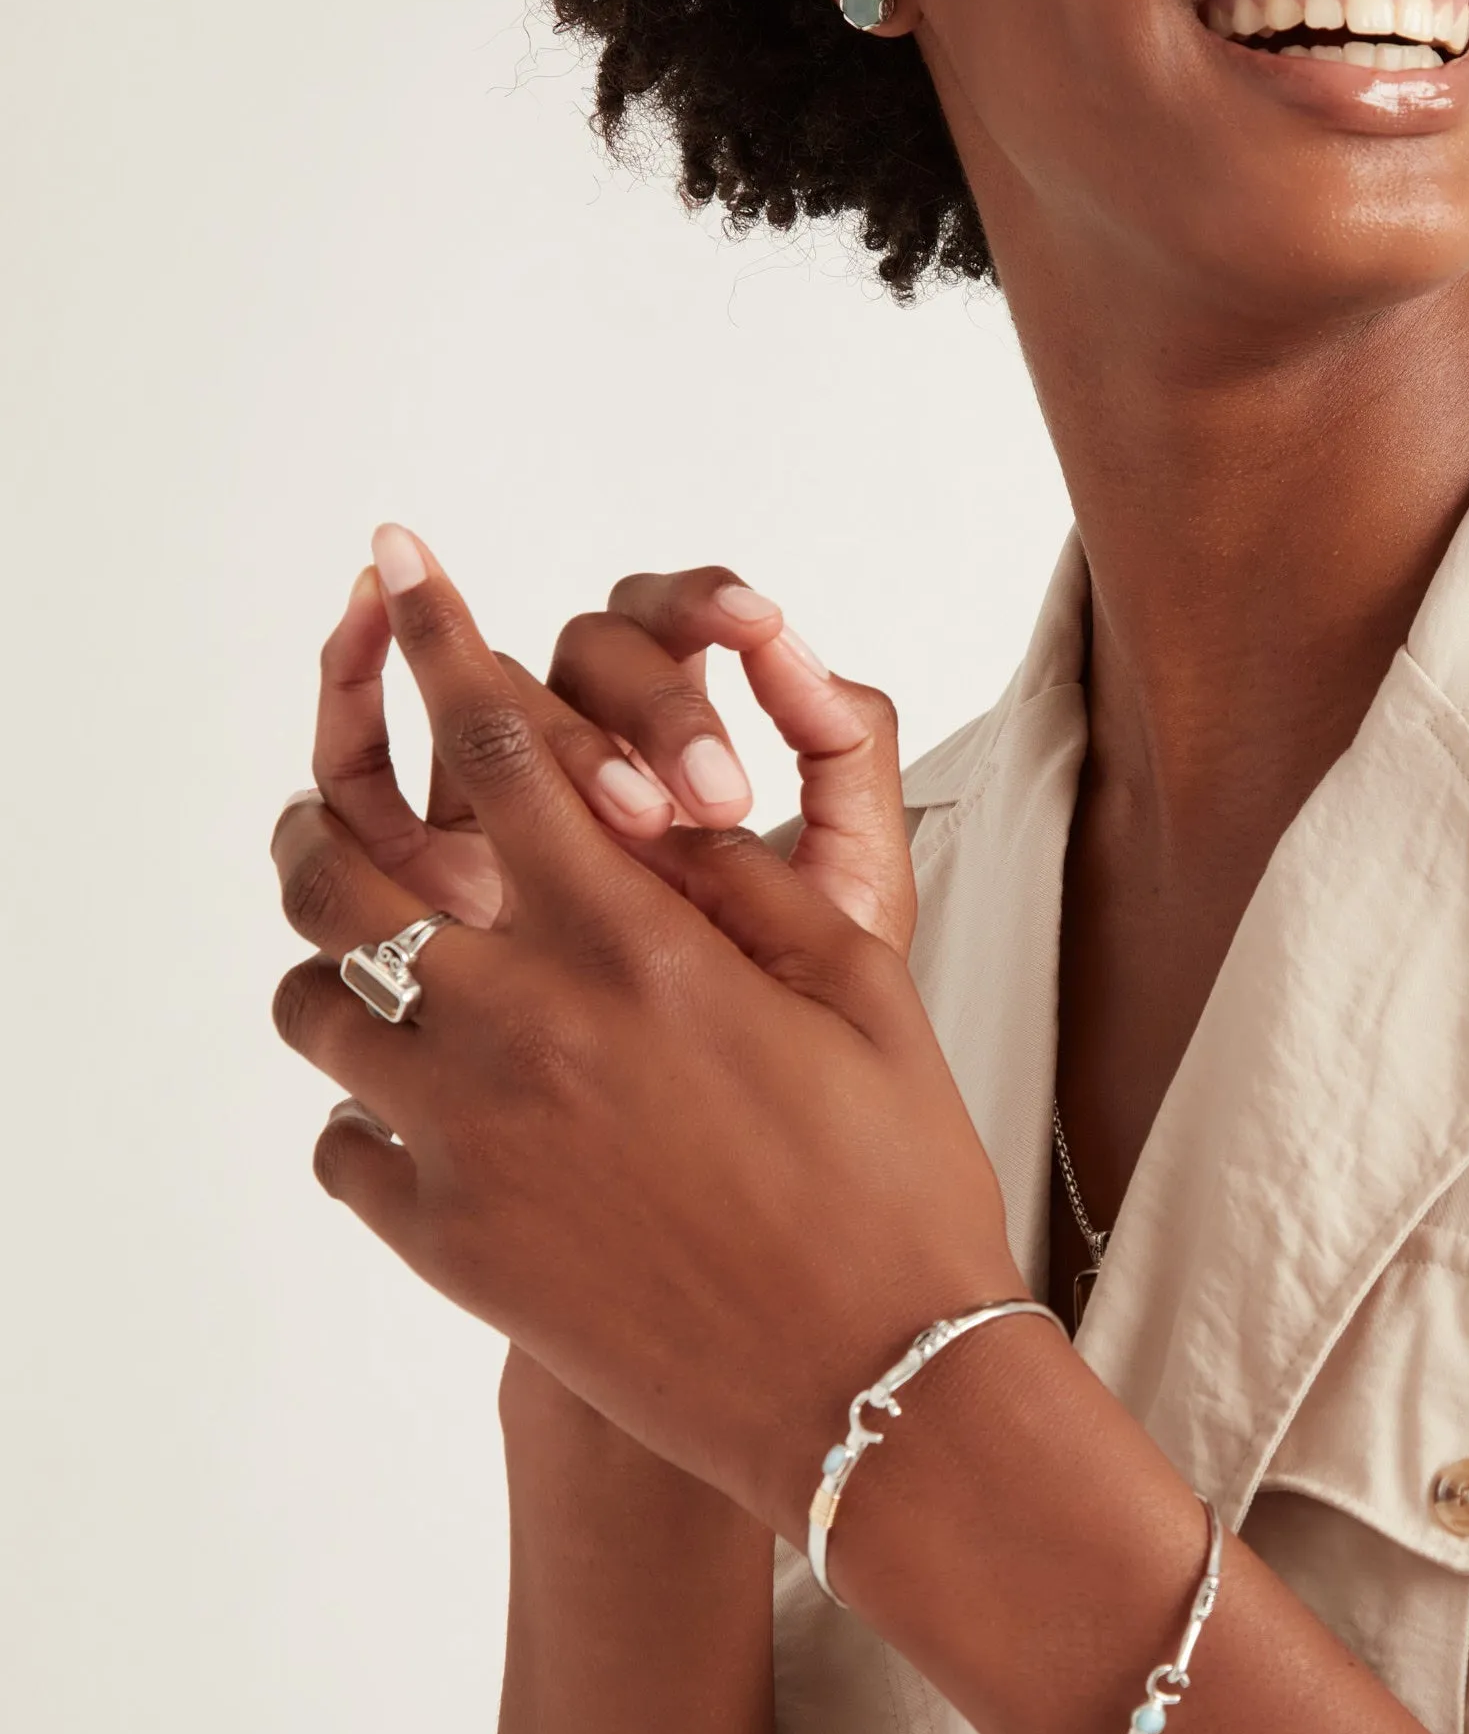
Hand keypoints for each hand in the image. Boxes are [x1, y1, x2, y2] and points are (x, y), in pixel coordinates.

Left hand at [272, 528, 1024, 1539]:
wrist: (875, 1387)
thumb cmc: (894, 1175)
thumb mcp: (852, 985)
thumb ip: (733, 877)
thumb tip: (647, 804)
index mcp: (636, 941)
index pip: (495, 742)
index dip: (437, 631)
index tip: (397, 560)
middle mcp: (526, 1025)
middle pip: (344, 865)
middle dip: (332, 799)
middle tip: (355, 797)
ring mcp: (469, 1142)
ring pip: (317, 1002)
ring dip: (351, 959)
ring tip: (419, 964)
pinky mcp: (447, 1247)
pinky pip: (339, 1141)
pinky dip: (370, 1104)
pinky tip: (444, 1106)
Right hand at [312, 564, 914, 951]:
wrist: (732, 1132)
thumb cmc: (791, 1002)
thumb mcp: (852, 881)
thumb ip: (844, 752)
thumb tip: (789, 645)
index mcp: (688, 735)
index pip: (683, 618)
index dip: (706, 600)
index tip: (756, 625)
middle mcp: (593, 742)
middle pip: (596, 652)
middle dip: (656, 706)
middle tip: (714, 793)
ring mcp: (502, 796)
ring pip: (500, 702)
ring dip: (551, 730)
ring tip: (633, 820)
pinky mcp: (421, 856)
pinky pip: (361, 749)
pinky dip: (352, 679)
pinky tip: (362, 643)